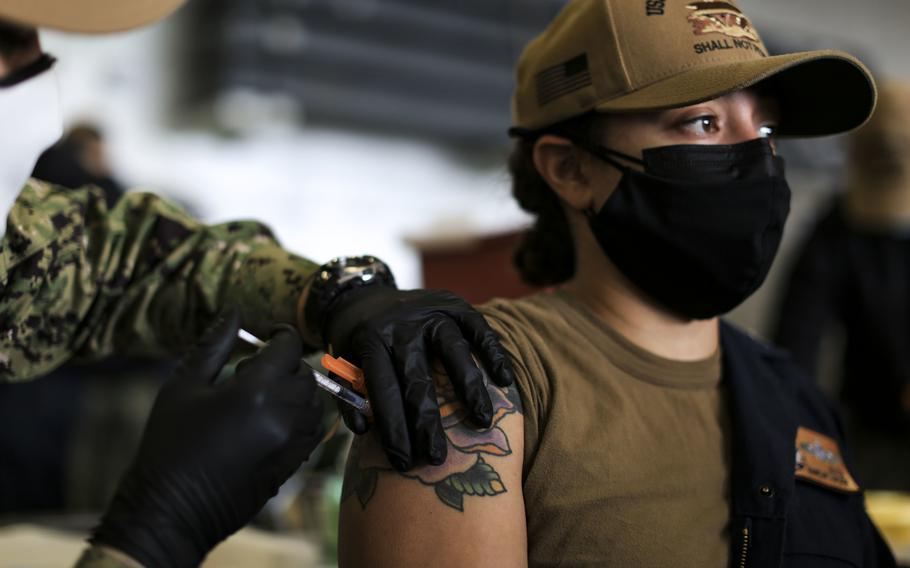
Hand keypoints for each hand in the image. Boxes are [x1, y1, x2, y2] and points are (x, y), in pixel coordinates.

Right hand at [91, 310, 323, 567]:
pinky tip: (270, 420)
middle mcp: (282, 415)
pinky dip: (300, 416)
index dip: (280, 336)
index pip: (288, 347)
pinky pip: (312, 429)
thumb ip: (213, 345)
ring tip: (261, 397)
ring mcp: (292, 443)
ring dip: (296, 391)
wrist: (171, 508)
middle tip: (254, 370)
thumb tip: (235, 310)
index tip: (267, 336)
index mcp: (255, 391)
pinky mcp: (293, 464)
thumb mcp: (184, 385)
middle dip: (287, 364)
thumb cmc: (169, 443)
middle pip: (305, 373)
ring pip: (314, 402)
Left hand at [323, 286, 514, 470]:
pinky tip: (504, 380)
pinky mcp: (453, 303)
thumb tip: (363, 430)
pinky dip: (493, 352)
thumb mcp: (341, 365)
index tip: (403, 462)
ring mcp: (430, 311)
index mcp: (370, 342)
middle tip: (437, 456)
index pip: (383, 390)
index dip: (393, 428)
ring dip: (469, 387)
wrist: (363, 295)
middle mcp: (401, 325)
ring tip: (482, 420)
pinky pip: (478, 327)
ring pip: (453, 350)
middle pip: (417, 377)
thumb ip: (349, 397)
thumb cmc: (356, 342)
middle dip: (427, 422)